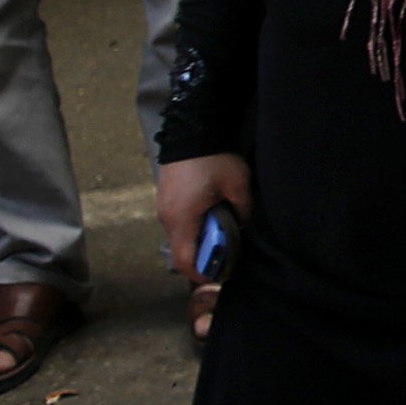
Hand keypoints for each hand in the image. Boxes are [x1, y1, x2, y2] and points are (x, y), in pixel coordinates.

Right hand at [154, 154, 252, 281]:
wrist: (191, 131)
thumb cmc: (214, 159)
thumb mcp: (238, 186)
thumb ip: (242, 211)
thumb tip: (241, 226)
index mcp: (182, 218)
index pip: (183, 260)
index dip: (201, 273)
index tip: (220, 273)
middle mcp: (167, 217)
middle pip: (182, 250)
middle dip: (204, 256)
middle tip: (229, 252)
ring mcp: (163, 207)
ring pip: (180, 236)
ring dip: (200, 239)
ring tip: (224, 230)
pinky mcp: (166, 198)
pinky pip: (179, 222)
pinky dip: (194, 227)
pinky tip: (212, 216)